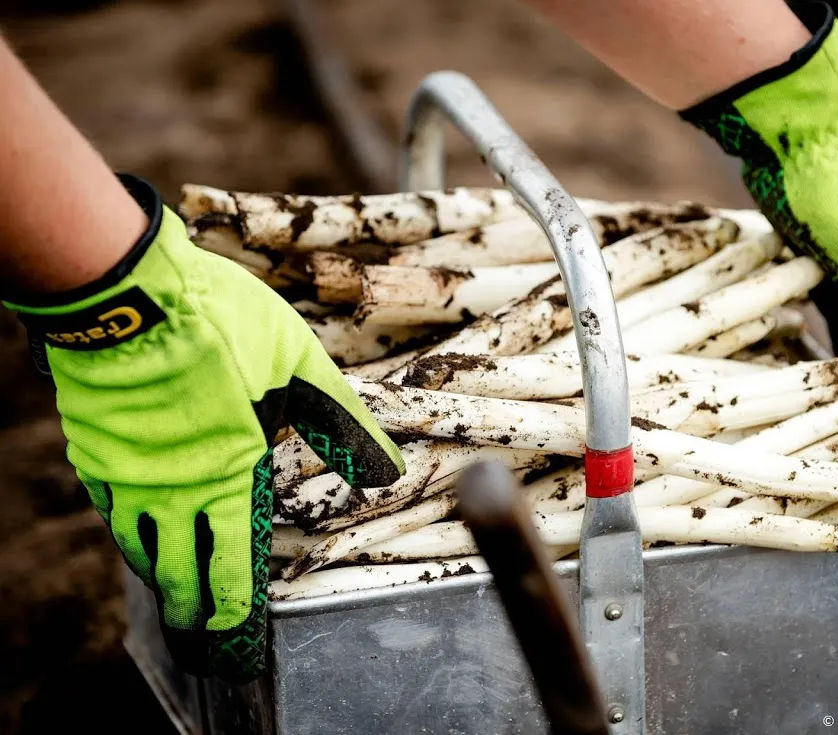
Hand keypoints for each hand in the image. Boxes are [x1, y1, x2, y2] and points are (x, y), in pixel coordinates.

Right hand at [2, 175, 403, 682]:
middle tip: (194, 623)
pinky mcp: (90, 446)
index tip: (230, 626)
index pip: (227, 558)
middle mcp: (167, 488)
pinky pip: (107, 502)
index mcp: (223, 474)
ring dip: (153, 567)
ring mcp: (122, 471)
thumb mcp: (298, 367)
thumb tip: (388, 469)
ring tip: (165, 582)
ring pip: (134, 540)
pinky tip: (131, 521)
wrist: (127, 293)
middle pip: (172, 566)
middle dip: (186, 600)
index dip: (229, 599)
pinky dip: (123, 522)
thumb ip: (340, 423)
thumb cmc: (221, 325)